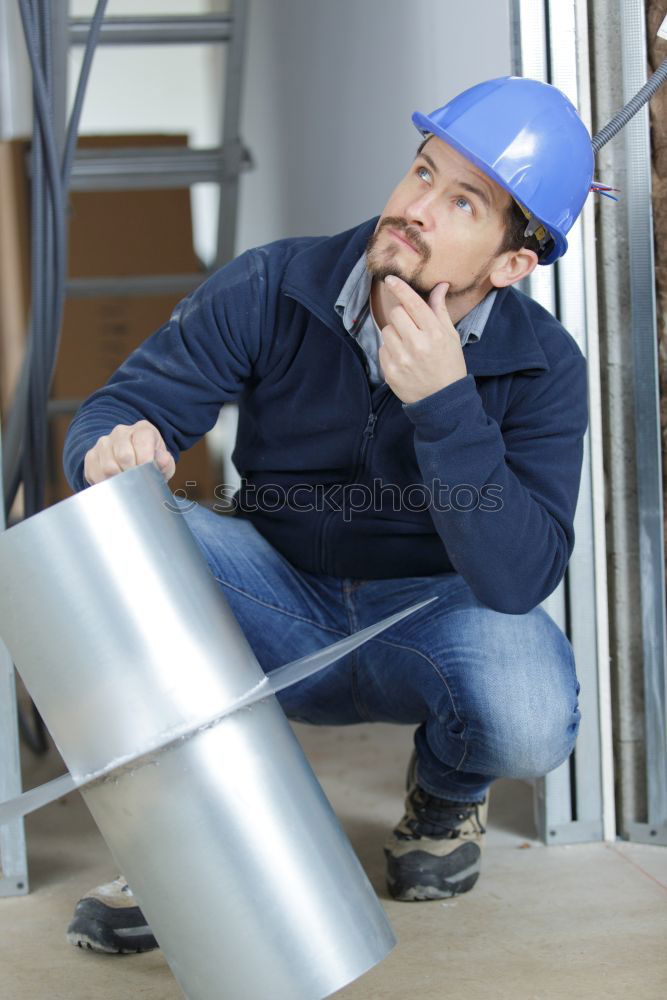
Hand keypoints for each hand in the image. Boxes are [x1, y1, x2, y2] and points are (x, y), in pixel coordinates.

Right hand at [84, 420, 175, 484]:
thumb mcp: (164, 463)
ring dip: (118, 481)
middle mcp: (121, 432)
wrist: (134, 461)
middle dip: (132, 474)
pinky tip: (114, 484)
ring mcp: (104, 442)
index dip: (145, 461)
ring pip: (108, 466)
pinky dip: (105, 483)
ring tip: (127, 485)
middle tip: (138, 483)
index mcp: (142, 429)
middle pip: (123, 455)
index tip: (148, 475)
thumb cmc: (151, 462)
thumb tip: (160, 461)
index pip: (142, 442)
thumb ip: (165, 462)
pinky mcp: (91, 455)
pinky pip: (94, 473)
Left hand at [378, 275, 467, 404]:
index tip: (390, 278)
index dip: (400, 288)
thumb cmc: (449, 364)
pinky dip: (390, 351)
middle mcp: (417, 345)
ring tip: (408, 346)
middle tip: (411, 327)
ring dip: (395, 334)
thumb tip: (439, 285)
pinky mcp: (390, 372)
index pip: (412, 303)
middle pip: (395, 313)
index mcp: (434, 333)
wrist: (442, 400)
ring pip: (386, 330)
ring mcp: (402, 360)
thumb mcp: (451, 336)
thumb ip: (440, 310)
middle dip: (401, 315)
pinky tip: (403, 359)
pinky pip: (382, 349)